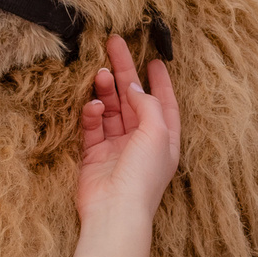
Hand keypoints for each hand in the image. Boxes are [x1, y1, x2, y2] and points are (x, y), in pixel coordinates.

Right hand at [72, 35, 178, 256]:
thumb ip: (149, 105)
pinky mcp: (95, 155)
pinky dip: (92, 114)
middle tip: (114, 44)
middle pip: (134, 99)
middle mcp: (142, 141)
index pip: (165, 102)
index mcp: (164, 138)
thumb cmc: (143, 176)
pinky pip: (93, 127)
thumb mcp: (157, 134)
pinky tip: (93, 106)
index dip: (160, 80)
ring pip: (112, 110)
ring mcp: (118, 148)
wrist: (115, 211)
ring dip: (106, 91)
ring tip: (101, 73)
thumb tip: (136, 88)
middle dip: (125, 72)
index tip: (154, 58)